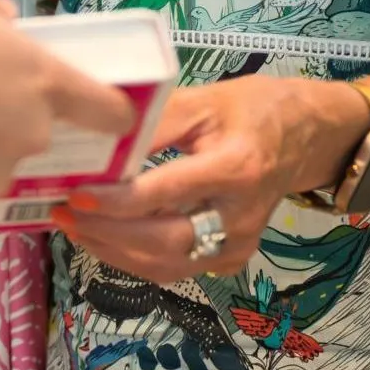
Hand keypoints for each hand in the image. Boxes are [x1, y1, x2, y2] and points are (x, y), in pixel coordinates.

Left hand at [51, 77, 363, 283]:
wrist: (307, 137)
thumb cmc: (254, 109)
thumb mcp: (205, 100)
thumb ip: (154, 122)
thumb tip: (98, 138)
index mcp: (234, 169)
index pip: (164, 196)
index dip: (115, 201)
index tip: (75, 193)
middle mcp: (239, 216)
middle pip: (164, 242)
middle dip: (106, 232)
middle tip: (62, 212)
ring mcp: (238, 243)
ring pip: (167, 265)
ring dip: (113, 251)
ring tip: (73, 225)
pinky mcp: (231, 257)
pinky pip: (176, 269)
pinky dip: (134, 258)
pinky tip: (104, 237)